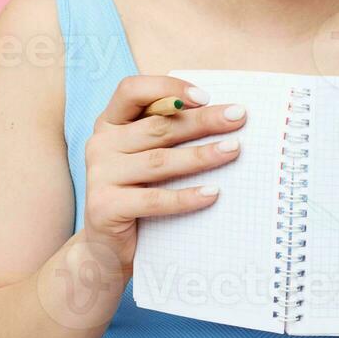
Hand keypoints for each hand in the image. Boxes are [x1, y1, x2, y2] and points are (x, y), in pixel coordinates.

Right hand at [83, 75, 246, 274]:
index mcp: (110, 122)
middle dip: (202, 120)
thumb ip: (168, 132)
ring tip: (234, 149)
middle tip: (238, 117)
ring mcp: (99, 175)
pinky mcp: (104, 206)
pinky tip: (213, 193)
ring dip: (200, 155)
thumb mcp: (148, 156)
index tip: (205, 96)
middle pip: (157, 126)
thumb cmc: (139, 193)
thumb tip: (224, 116)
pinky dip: (186, 196)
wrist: (106, 249)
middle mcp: (101, 144)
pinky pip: (154, 199)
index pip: (132, 90)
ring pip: (159, 160)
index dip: (167, 88)